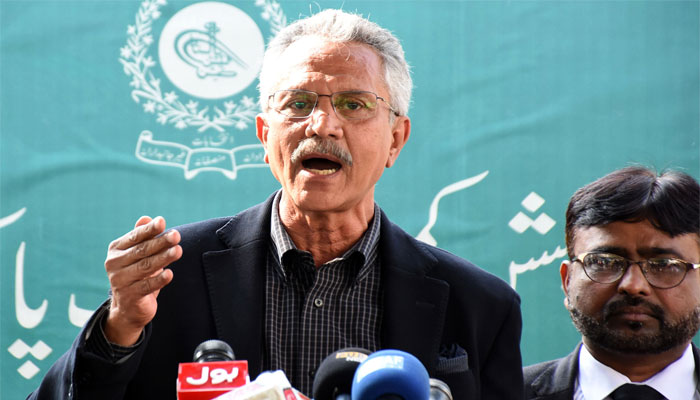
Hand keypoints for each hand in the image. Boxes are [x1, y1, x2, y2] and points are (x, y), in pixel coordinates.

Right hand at [103, 216, 181, 345]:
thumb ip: (142, 237)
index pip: (135, 237)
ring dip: (163, 258)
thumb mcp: (138, 255)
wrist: (128, 307)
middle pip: (142, 251)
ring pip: (145, 267)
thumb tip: (147, 218)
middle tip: (176, 235)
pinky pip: (147, 286)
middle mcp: (114, 264)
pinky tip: (169, 273)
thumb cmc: (137, 274)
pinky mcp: (130, 296)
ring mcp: (120, 281)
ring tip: (178, 251)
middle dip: (160, 242)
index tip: (162, 221)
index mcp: (116, 250)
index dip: (148, 229)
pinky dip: (159, 280)